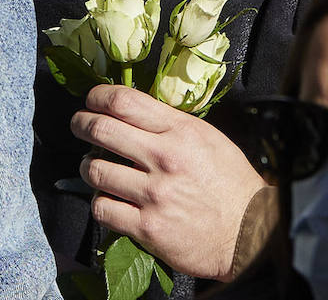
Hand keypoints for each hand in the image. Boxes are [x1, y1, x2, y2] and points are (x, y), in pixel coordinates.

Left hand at [71, 85, 266, 280]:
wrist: (248, 231)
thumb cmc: (232, 182)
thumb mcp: (209, 139)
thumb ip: (173, 125)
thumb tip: (137, 114)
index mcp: (182, 131)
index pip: (126, 102)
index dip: (99, 96)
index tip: (92, 100)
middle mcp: (164, 158)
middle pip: (102, 130)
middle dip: (82, 123)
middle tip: (79, 124)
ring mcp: (153, 194)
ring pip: (95, 171)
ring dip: (88, 166)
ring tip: (93, 166)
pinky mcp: (146, 227)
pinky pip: (102, 208)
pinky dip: (100, 201)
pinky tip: (108, 198)